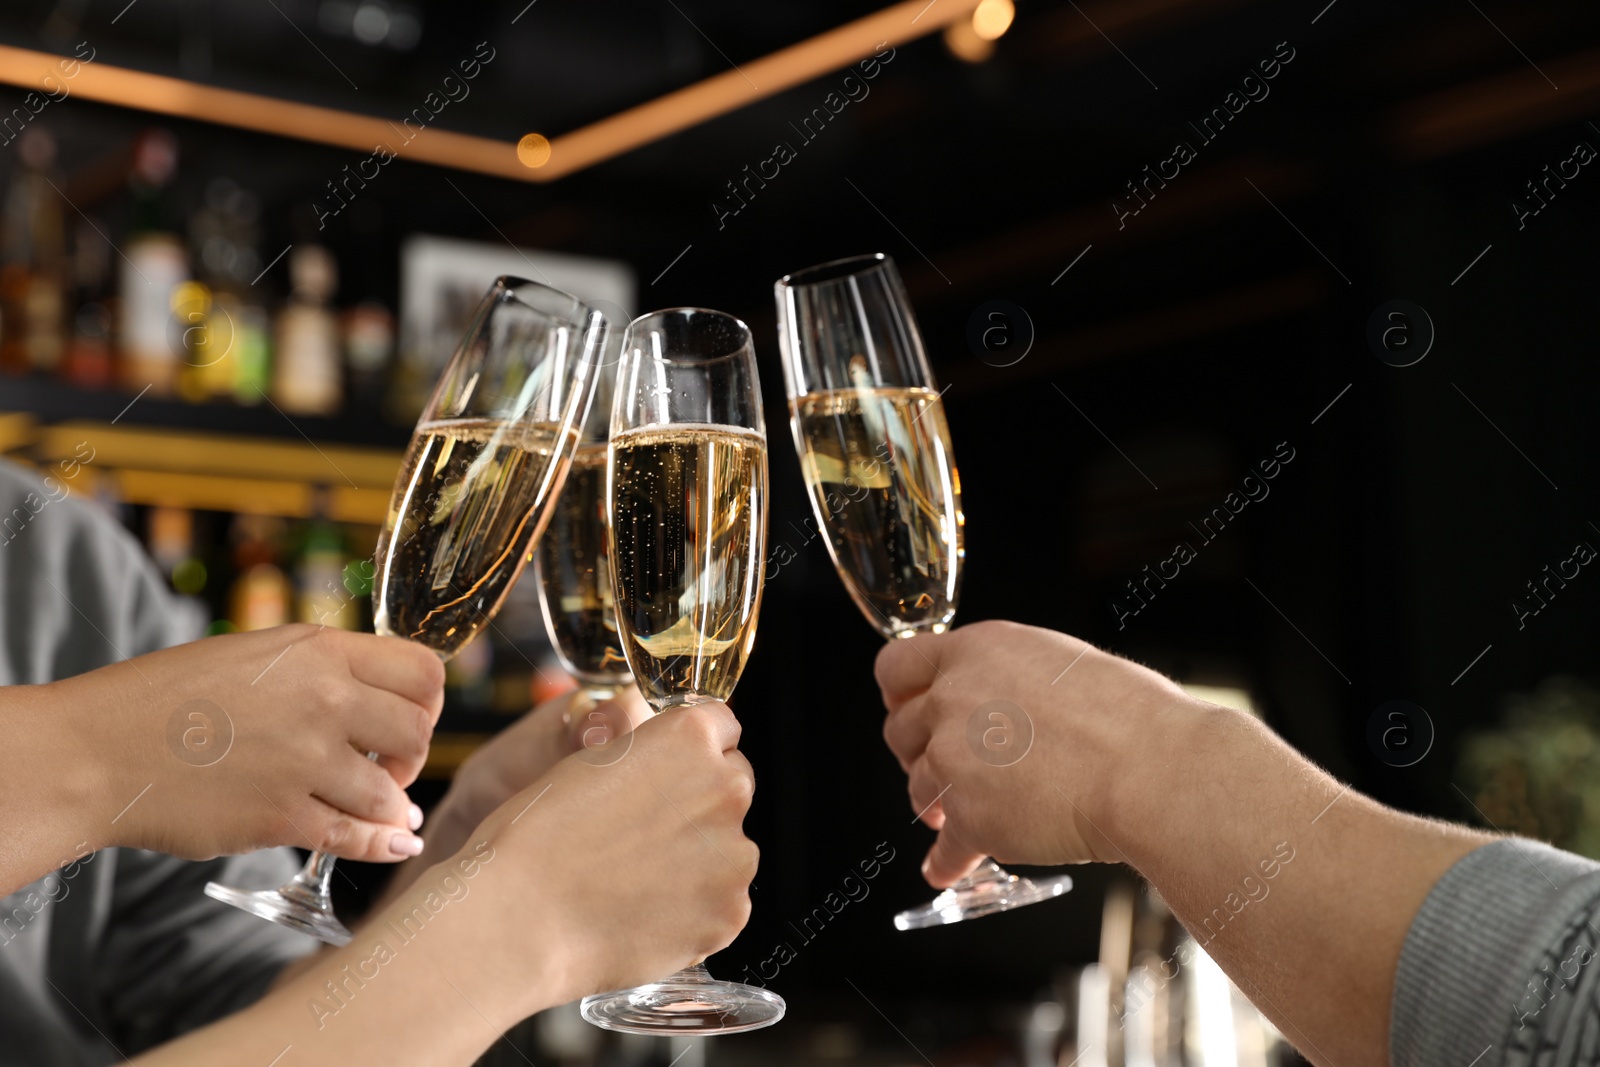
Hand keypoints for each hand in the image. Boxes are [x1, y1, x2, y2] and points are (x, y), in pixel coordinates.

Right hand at [59, 624, 443, 863]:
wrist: (98, 750)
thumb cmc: (168, 699)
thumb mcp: (255, 654)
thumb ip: (321, 669)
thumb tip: (380, 697)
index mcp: (318, 652)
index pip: (422, 672)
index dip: (428, 702)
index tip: (411, 719)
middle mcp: (323, 701)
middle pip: (418, 732)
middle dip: (413, 755)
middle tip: (392, 768)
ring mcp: (305, 762)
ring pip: (391, 794)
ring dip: (393, 805)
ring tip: (383, 806)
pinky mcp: (282, 818)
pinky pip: (357, 837)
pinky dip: (383, 843)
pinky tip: (393, 842)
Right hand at [452, 702, 756, 1010]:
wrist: (520, 919)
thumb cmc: (536, 840)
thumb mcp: (590, 762)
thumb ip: (647, 757)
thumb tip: (669, 772)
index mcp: (689, 736)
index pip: (722, 727)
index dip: (691, 754)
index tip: (671, 775)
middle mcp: (724, 786)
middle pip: (732, 788)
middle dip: (699, 807)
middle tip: (644, 837)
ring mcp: (734, 854)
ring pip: (730, 850)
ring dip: (700, 862)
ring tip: (636, 883)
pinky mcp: (730, 911)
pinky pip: (723, 904)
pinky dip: (694, 912)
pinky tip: (646, 915)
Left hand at [876, 620, 1193, 886]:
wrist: (1150, 772)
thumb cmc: (1129, 716)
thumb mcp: (1056, 661)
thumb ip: (1005, 676)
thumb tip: (995, 697)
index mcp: (974, 652)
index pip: (896, 666)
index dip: (898, 693)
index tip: (905, 707)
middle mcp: (952, 701)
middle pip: (900, 732)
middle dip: (918, 752)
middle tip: (943, 764)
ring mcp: (953, 762)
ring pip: (918, 789)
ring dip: (938, 802)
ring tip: (964, 811)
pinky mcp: (970, 819)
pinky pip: (945, 848)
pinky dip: (947, 862)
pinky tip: (947, 868)